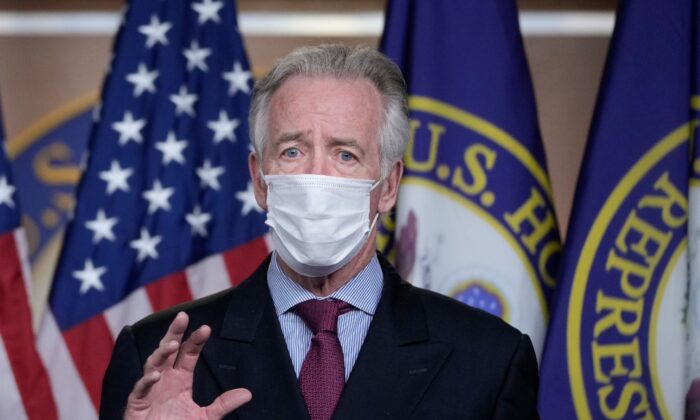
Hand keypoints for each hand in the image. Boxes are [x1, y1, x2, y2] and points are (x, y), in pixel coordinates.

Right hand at [124, 312, 251, 418]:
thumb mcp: (205, 417)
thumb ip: (223, 404)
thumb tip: (247, 393)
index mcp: (180, 379)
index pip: (188, 353)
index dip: (196, 340)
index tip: (206, 328)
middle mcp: (165, 379)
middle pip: (169, 350)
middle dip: (175, 333)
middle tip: (182, 316)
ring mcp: (150, 389)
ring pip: (153, 364)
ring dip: (162, 353)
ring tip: (174, 344)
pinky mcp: (137, 403)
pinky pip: (141, 389)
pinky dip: (147, 381)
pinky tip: (156, 375)